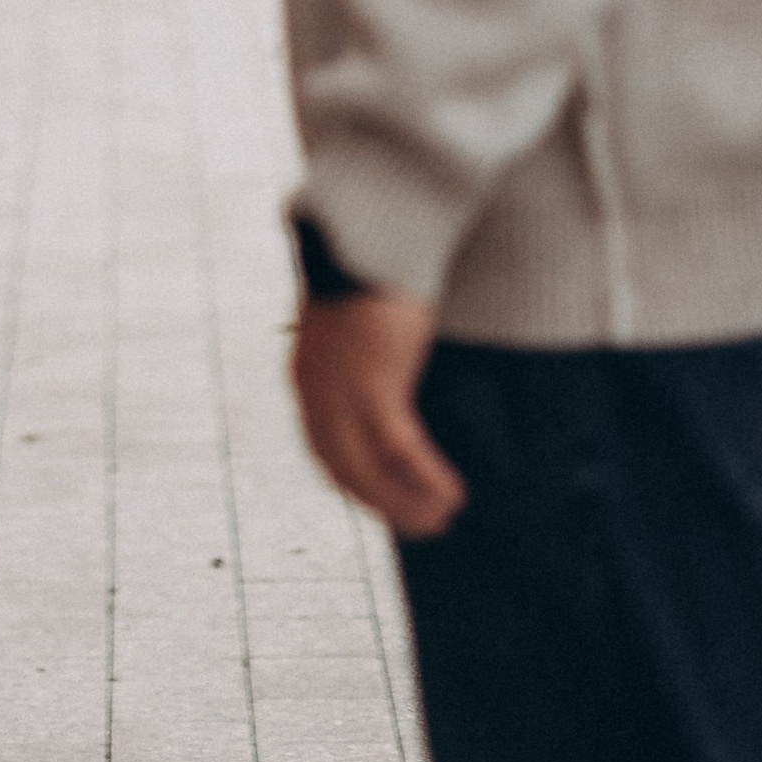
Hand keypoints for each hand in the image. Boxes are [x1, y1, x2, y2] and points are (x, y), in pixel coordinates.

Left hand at [292, 291, 464, 537]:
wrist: (368, 235)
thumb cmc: (371, 267)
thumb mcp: (356, 322)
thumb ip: (362, 353)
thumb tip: (386, 370)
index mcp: (308, 379)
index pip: (326, 451)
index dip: (358, 484)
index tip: (387, 503)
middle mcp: (316, 395)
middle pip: (346, 472)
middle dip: (384, 505)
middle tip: (422, 526)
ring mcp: (341, 394)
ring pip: (371, 472)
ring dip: (406, 504)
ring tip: (441, 521)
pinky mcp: (375, 388)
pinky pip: (400, 451)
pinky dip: (426, 479)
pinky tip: (454, 496)